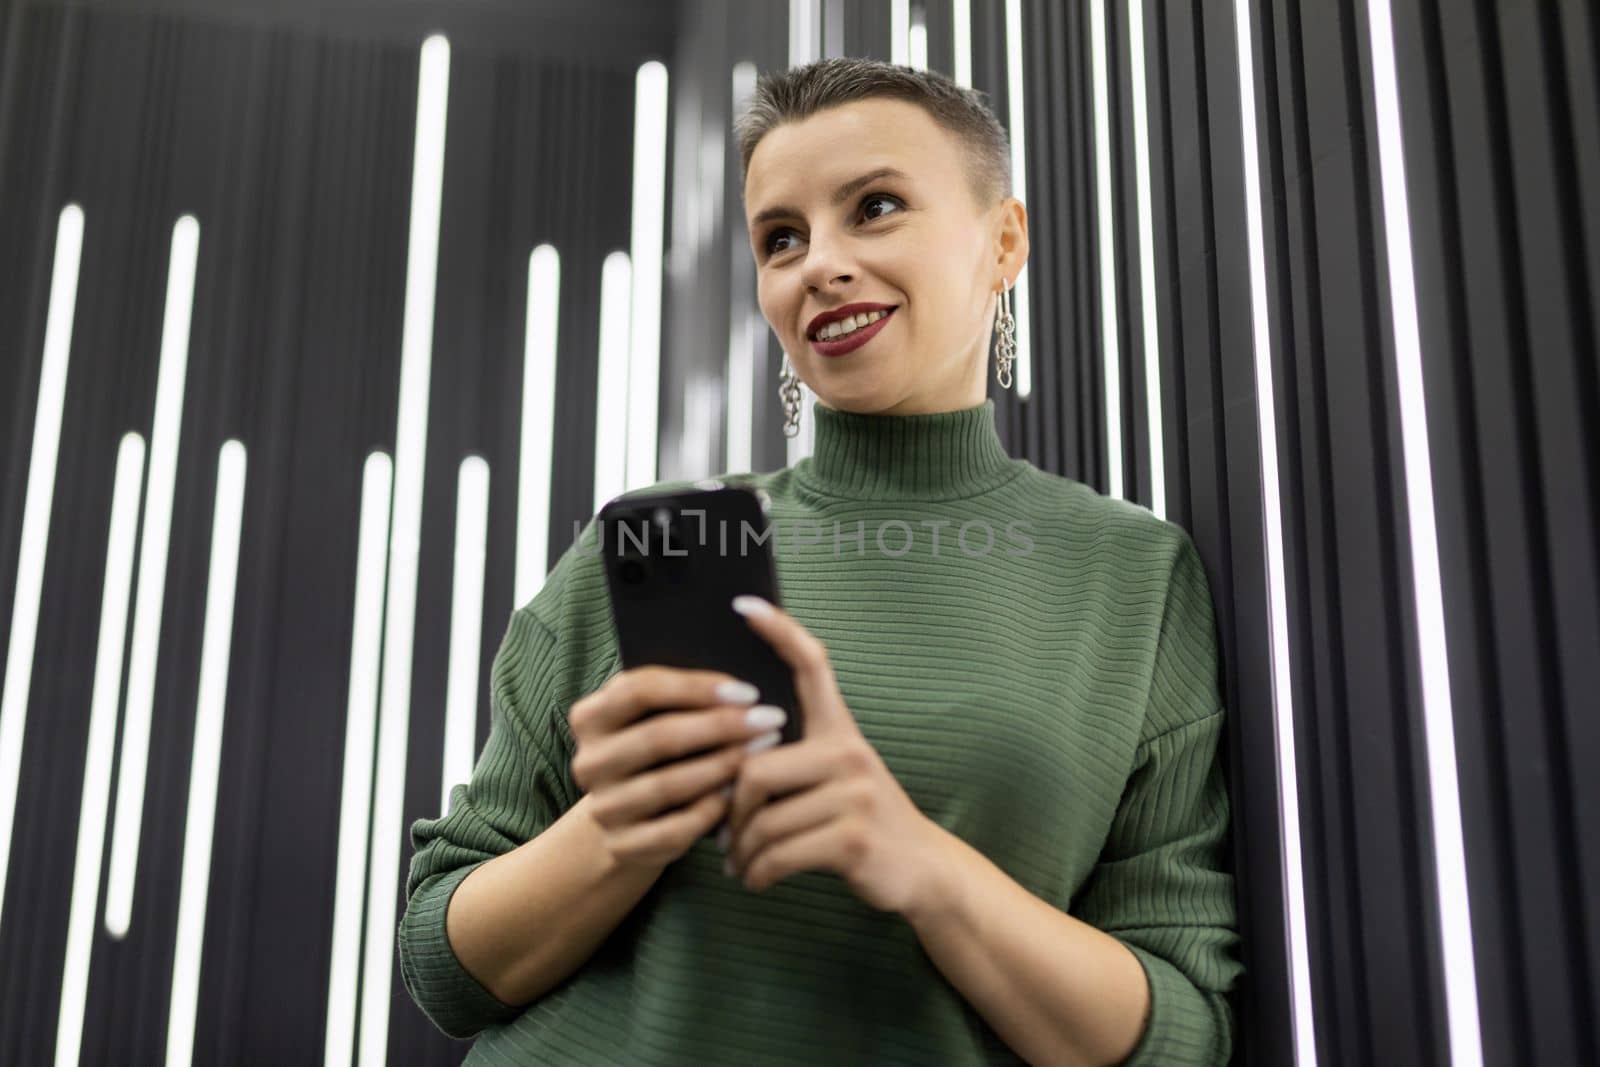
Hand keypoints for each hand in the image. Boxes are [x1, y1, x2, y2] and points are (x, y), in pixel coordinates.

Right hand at [569, 665, 788, 870]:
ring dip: (721, 767)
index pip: (638, 690)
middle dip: (720, 727)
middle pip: (657, 737)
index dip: (695, 687)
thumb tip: (739, 687)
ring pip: (666, 785)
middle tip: (768, 721)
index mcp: (590, 717)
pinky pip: (672, 831)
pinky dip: (708, 812)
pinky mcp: (621, 845)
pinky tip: (737, 796)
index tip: (748, 692)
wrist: (629, 815)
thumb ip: (682, 697)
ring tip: (761, 753)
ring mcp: (602, 808)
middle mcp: (588, 762)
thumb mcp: (655, 716)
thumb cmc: (656, 750)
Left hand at [722, 595, 944, 913]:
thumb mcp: (839, 777)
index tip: (743, 603)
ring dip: (741, 851)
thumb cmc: (862, 821)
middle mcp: (848, 753)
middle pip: (755, 771)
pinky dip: (757, 873)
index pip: (812, 665)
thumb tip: (724, 761)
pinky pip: (779, 855)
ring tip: (737, 863)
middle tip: (722, 835)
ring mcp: (854, 796)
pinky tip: (755, 879)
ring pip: (764, 822)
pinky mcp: (853, 839)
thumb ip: (794, 761)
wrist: (922, 868)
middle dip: (730, 811)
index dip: (779, 631)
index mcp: (841, 730)